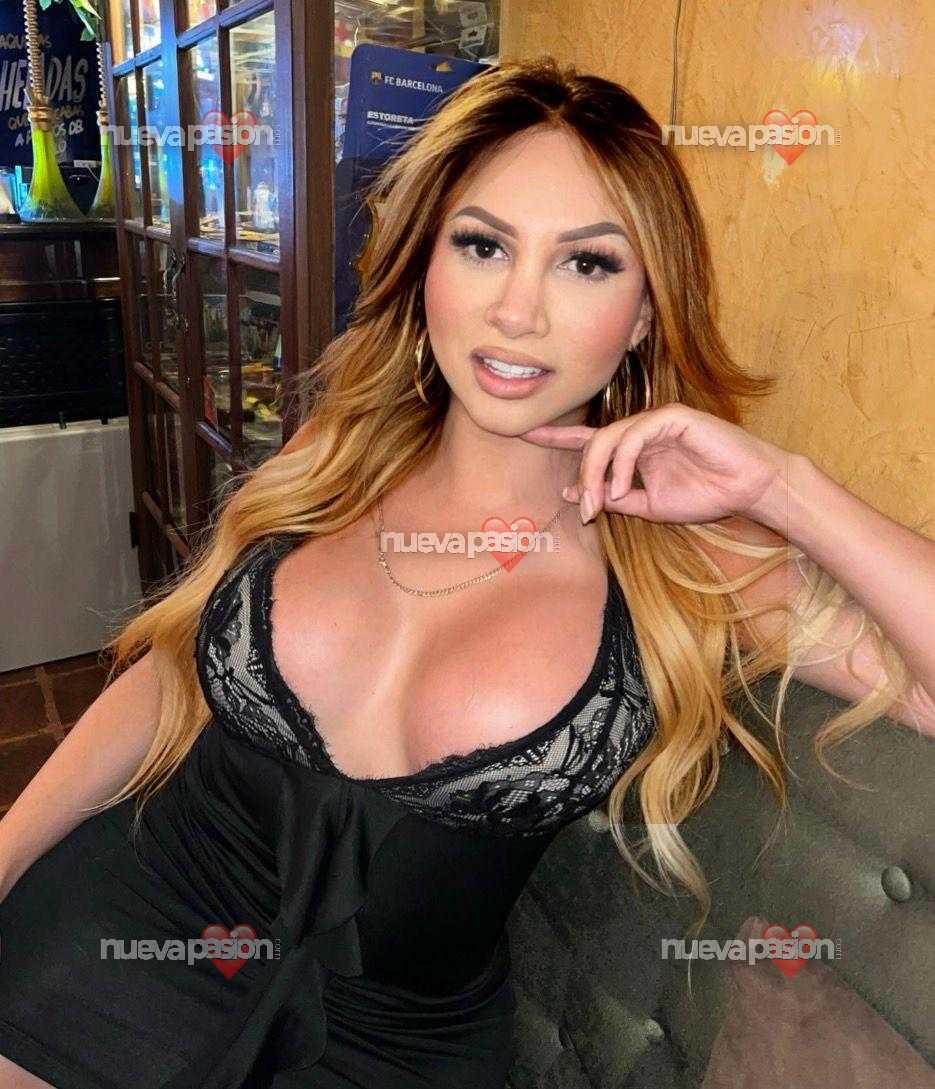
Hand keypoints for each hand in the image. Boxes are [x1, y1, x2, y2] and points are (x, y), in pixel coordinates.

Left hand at [520, 402, 791, 524]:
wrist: (748, 489)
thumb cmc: (705, 495)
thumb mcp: (649, 506)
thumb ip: (615, 499)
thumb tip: (573, 496)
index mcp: (633, 448)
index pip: (588, 440)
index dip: (556, 436)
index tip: (524, 434)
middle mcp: (640, 430)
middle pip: (593, 443)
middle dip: (581, 476)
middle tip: (582, 509)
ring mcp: (656, 420)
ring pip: (609, 438)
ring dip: (598, 474)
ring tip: (599, 502)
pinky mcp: (672, 416)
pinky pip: (634, 436)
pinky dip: (622, 463)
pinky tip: (624, 486)